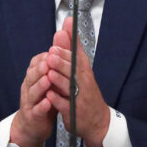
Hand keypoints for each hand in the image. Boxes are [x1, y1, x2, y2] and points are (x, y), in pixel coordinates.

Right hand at [10, 49, 57, 146]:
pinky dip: (42, 106)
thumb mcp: (51, 76)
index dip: (44, 57)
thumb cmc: (45, 96)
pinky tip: (48, 102)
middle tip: (48, 62)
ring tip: (48, 79)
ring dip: (40, 85)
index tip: (53, 52)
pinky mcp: (33, 115)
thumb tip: (62, 31)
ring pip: (33, 91)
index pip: (36, 63)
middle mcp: (30, 86)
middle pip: (32, 75)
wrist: (34, 123)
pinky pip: (36, 110)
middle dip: (40, 68)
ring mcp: (30, 101)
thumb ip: (56, 55)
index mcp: (34, 75)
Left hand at [47, 17, 110, 146]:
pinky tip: (49, 95)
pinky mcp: (75, 112)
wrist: (97, 120)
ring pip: (70, 88)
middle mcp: (85, 83)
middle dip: (63, 62)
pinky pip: (66, 106)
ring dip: (60, 80)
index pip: (78, 57)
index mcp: (85, 72)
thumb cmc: (85, 91)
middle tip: (51, 53)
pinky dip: (58, 100)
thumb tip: (66, 26)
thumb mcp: (80, 69)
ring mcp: (80, 98)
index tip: (59, 38)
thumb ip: (71, 48)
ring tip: (49, 72)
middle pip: (75, 71)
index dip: (68, 48)